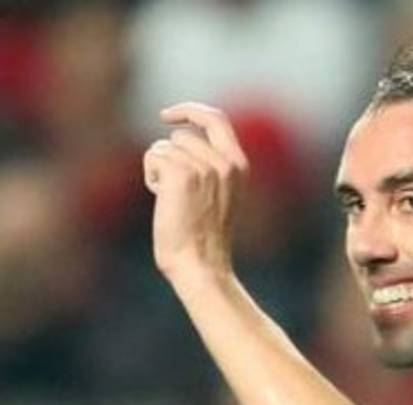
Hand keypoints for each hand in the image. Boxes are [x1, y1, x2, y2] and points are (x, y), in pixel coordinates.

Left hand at [142, 102, 248, 282]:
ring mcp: (205, 167)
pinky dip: (151, 177)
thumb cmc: (203, 236)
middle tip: (175, 190)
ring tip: (174, 201)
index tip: (167, 115)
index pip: (216, 119)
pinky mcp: (182, 173)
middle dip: (169, 157)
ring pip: (164, 147)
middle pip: (181, 135)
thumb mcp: (219, 195)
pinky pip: (154, 157)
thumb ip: (210, 164)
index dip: (189, 110)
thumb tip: (180, 136)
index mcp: (239, 166)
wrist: (200, 264)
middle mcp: (225, 163)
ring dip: (160, 170)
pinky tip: (164, 200)